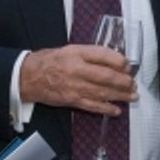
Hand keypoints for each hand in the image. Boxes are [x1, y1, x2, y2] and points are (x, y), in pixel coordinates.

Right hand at [19, 44, 135, 114]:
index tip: (127, 65)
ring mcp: (75, 86)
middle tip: (132, 83)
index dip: (119, 61)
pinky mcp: (72, 100)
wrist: (27, 77)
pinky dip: (107, 108)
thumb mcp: (69, 50)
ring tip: (132, 95)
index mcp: (76, 53)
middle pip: (107, 76)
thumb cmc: (48, 61)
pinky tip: (117, 110)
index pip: (103, 55)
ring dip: (121, 95)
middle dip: (124, 81)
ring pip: (103, 92)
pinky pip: (93, 106)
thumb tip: (112, 60)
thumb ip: (89, 54)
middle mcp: (77, 69)